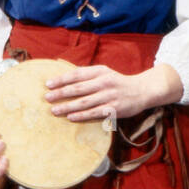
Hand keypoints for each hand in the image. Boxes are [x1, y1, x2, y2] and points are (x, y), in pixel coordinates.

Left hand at [44, 63, 182, 123]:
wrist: (142, 90)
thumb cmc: (116, 82)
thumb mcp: (103, 72)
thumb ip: (86, 74)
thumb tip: (63, 77)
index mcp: (100, 71)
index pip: (76, 74)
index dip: (61, 79)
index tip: (48, 84)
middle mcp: (104, 82)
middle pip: (78, 89)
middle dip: (61, 93)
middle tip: (47, 98)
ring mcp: (110, 96)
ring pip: (84, 102)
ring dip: (68, 106)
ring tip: (54, 110)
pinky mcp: (114, 109)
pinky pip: (95, 113)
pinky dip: (81, 115)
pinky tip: (70, 117)